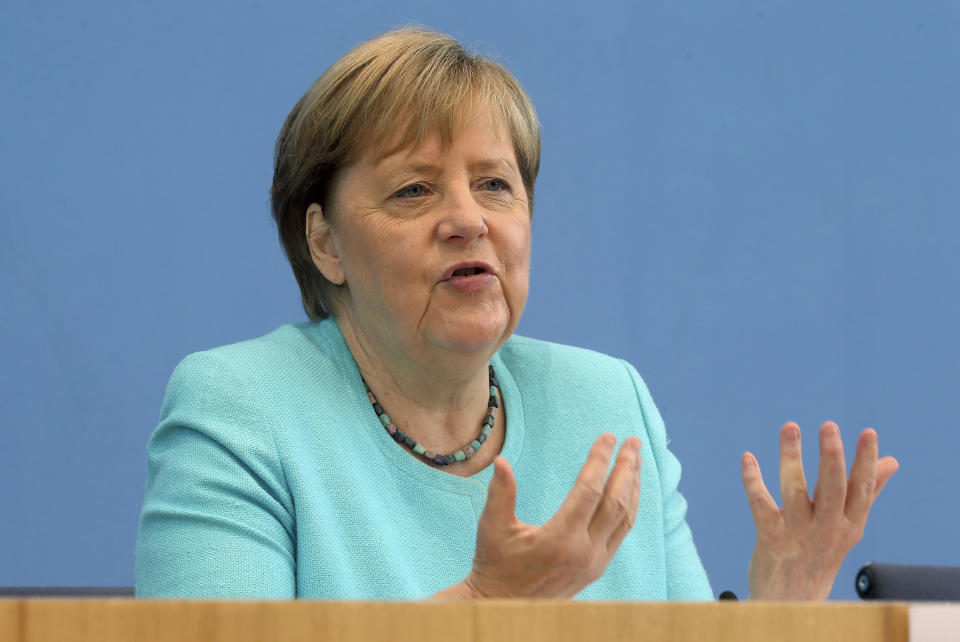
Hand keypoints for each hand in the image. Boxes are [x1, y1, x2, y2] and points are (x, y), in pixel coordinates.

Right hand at [462, 433, 641, 597]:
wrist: (503, 606)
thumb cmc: (494, 564)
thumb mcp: (492, 527)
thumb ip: (500, 493)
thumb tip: (501, 461)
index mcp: (560, 539)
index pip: (589, 490)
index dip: (599, 460)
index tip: (607, 436)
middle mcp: (585, 552)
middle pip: (616, 502)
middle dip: (626, 468)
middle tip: (633, 441)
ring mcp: (595, 562)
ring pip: (626, 519)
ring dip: (633, 486)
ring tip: (635, 460)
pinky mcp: (597, 568)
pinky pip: (622, 532)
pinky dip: (629, 507)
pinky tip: (628, 491)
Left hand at [741, 422, 898, 599]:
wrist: (793, 602)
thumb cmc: (822, 554)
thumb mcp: (849, 527)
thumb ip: (867, 492)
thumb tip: (892, 461)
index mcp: (850, 524)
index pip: (861, 489)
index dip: (866, 461)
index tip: (868, 432)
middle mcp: (828, 530)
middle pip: (832, 490)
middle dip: (832, 457)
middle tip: (828, 426)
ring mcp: (798, 535)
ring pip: (794, 491)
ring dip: (791, 457)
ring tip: (790, 427)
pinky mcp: (771, 540)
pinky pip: (761, 505)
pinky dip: (753, 480)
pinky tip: (747, 458)